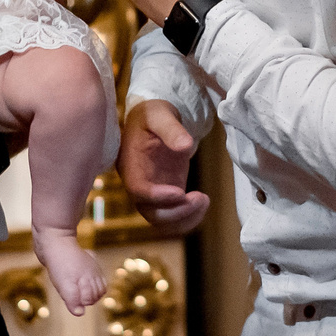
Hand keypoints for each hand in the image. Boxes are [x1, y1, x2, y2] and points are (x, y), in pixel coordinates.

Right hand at [120, 100, 209, 233]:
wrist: (153, 119)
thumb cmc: (153, 114)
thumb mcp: (160, 114)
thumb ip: (171, 128)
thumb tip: (186, 146)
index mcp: (130, 164)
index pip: (138, 189)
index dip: (157, 197)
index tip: (181, 192)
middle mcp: (138, 183)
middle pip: (150, 212)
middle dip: (176, 212)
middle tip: (200, 197)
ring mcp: (152, 192)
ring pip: (162, 220)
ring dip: (184, 218)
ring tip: (204, 200)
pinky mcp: (166, 195)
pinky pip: (173, 216)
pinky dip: (189, 217)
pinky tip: (203, 203)